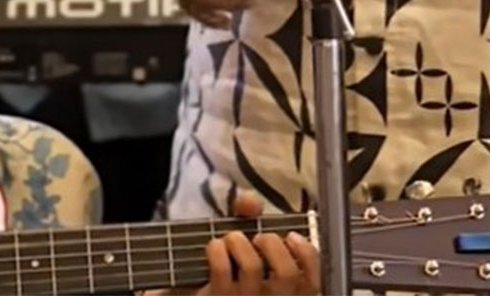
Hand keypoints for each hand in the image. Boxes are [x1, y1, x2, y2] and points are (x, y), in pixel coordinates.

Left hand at [151, 193, 319, 295]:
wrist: (176, 292)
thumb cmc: (213, 269)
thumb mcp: (236, 244)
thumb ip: (248, 218)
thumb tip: (250, 203)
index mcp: (281, 293)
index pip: (313, 283)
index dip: (308, 256)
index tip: (291, 236)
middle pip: (288, 275)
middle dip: (272, 243)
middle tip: (257, 238)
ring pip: (253, 270)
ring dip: (238, 242)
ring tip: (229, 239)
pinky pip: (223, 273)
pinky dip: (217, 250)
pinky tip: (212, 248)